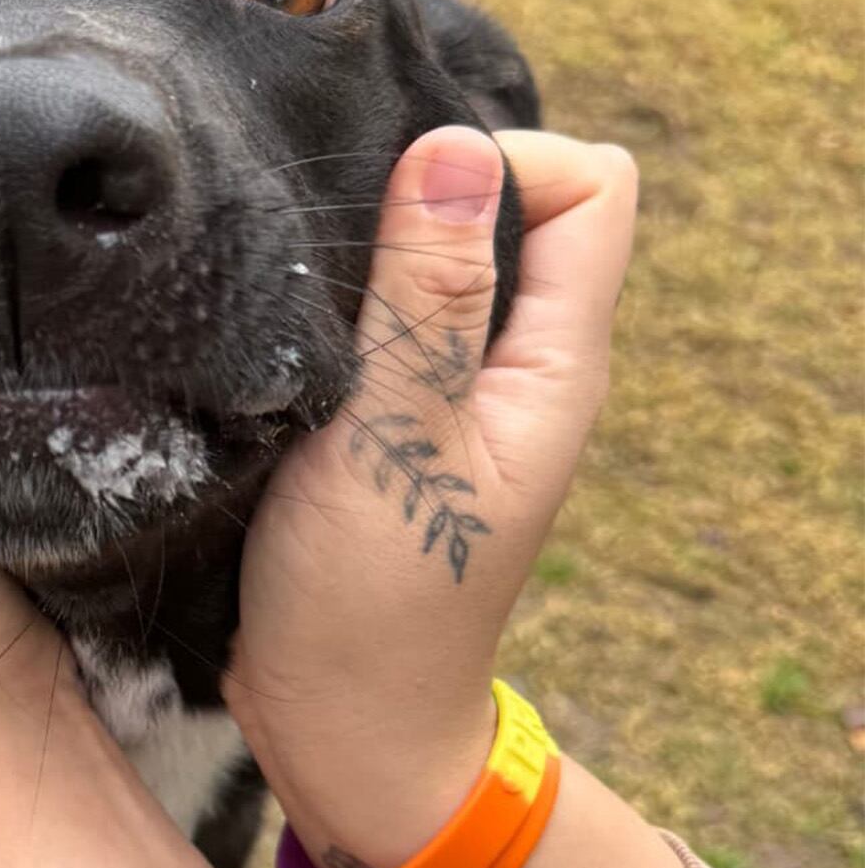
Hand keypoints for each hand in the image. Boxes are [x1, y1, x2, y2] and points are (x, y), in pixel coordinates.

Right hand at [225, 128, 639, 867]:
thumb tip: (457, 147)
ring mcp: (456, 392)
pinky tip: (277, 323)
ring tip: (291, 282)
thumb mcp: (393, 440)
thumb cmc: (367, 603)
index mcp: (553, 364)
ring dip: (369, 248)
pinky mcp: (392, 415)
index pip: (591, 188)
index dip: (504, 161)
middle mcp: (518, 364)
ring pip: (438, 257)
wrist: (331, 720)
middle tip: (326, 239)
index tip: (396, 204)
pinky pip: (383, 312)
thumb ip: (427, 300)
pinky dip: (336, 298)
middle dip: (422, 190)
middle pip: (511, 207)